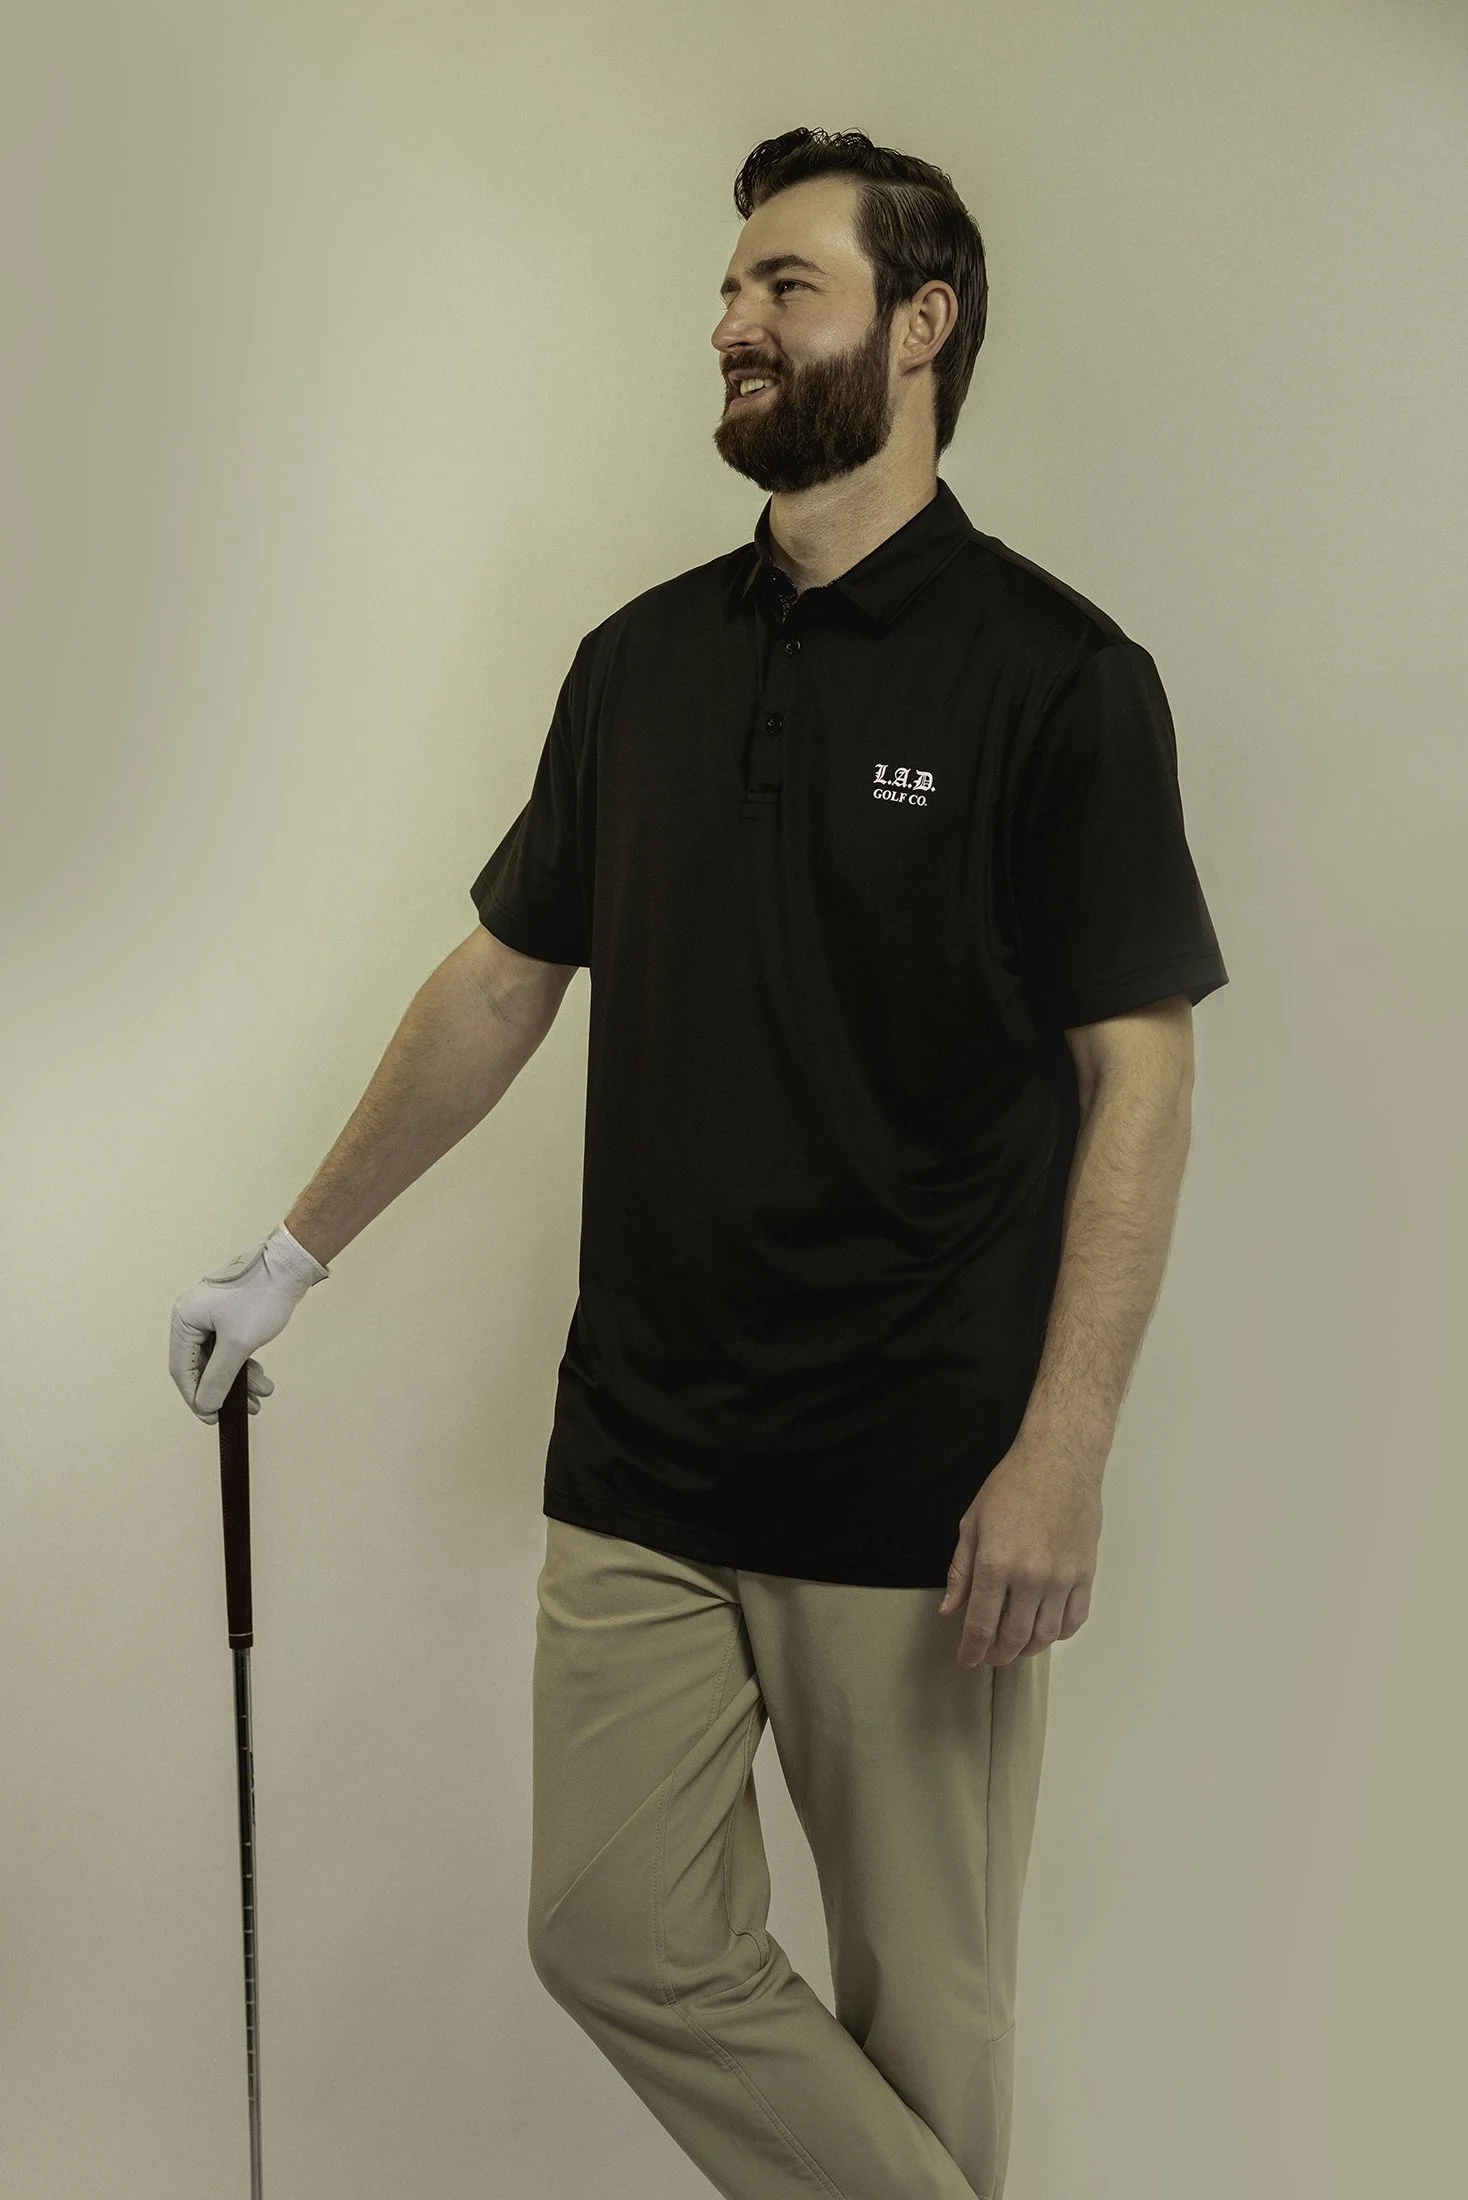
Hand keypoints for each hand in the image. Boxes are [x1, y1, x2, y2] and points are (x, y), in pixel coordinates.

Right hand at [169, 1224, 327, 1422]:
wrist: (290, 1265)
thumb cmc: (261, 1297)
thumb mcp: (238, 1344)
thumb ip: (218, 1378)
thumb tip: (205, 1405)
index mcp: (184, 1319)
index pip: (182, 1370)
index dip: (196, 1397)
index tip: (212, 1418)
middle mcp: (193, 1317)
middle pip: (202, 1366)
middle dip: (225, 1390)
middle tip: (244, 1410)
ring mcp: (212, 1316)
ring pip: (221, 1359)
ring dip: (240, 1380)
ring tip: (262, 1396)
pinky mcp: (231, 1316)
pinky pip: (232, 1348)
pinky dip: (246, 1365)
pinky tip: (262, 1380)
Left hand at [938, 1439, 1102, 1666]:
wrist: (1059, 1461)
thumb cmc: (1013, 1485)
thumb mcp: (973, 1523)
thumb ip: (961, 1571)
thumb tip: (950, 1609)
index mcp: (996, 1563)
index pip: (981, 1623)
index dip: (972, 1649)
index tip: (966, 1660)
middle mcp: (1030, 1576)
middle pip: (1014, 1636)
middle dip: (998, 1654)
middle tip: (990, 1656)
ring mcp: (1062, 1577)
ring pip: (1046, 1635)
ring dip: (1028, 1649)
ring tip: (1016, 1646)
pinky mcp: (1085, 1574)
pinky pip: (1075, 1619)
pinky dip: (1059, 1633)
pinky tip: (1047, 1630)